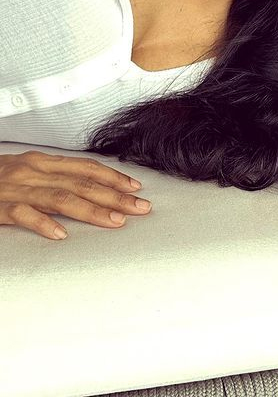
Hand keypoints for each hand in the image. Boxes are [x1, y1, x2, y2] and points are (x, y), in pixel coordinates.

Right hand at [0, 150, 151, 239]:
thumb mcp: (26, 171)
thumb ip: (53, 177)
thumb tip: (86, 187)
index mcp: (42, 162)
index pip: (86, 168)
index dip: (113, 177)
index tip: (136, 189)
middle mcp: (33, 171)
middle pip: (82, 184)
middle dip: (115, 196)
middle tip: (141, 208)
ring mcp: (16, 189)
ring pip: (61, 198)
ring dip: (92, 210)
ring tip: (115, 221)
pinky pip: (23, 215)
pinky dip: (43, 224)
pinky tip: (60, 235)